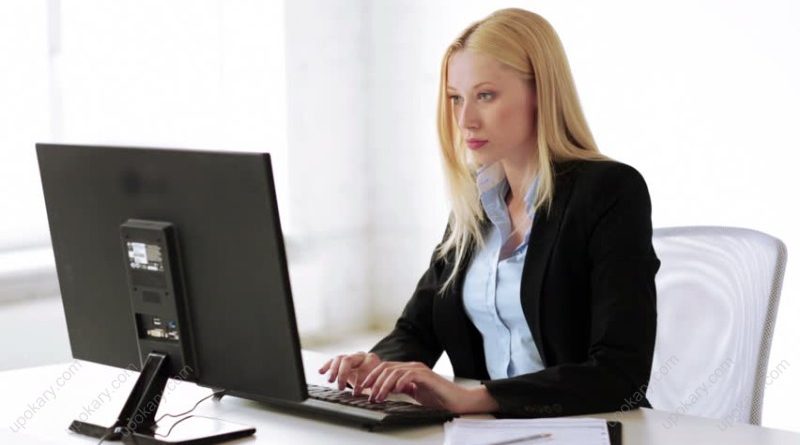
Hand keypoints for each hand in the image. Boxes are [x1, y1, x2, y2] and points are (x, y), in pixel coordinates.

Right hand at [318, 351, 382, 393]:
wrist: (376, 375)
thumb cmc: (377, 381)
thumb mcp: (377, 385)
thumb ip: (373, 388)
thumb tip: (370, 396)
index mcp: (371, 359)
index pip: (361, 367)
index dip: (358, 381)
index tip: (355, 393)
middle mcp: (360, 356)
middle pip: (347, 360)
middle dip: (342, 374)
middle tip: (340, 388)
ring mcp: (350, 357)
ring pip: (339, 359)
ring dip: (333, 370)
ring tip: (330, 381)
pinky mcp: (343, 361)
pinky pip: (333, 361)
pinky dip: (327, 366)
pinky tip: (320, 372)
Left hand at [359, 361, 499, 413]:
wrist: (458, 402)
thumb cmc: (438, 399)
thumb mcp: (414, 394)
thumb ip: (401, 389)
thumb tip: (383, 392)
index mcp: (408, 370)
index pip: (385, 368)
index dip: (372, 377)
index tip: (362, 388)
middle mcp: (412, 367)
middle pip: (386, 368)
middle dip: (373, 380)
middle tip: (367, 394)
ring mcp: (420, 370)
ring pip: (395, 371)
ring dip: (383, 385)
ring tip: (378, 396)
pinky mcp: (427, 376)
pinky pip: (409, 375)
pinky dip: (400, 382)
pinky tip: (395, 391)